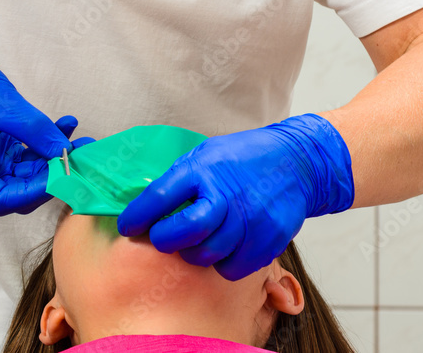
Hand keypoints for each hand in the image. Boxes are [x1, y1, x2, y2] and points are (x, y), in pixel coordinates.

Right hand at [0, 27, 84, 215]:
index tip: (60, 172)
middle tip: (78, 156)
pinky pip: (31, 157)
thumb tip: (63, 151)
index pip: (1, 199)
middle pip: (20, 192)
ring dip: (55, 158)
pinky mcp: (3, 152)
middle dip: (51, 175)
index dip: (33, 192)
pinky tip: (65, 125)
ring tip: (79, 139)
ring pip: (30, 176)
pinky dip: (48, 144)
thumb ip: (33, 129)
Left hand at [117, 114, 354, 279]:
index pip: (160, 197)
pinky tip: (223, 246)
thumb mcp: (205, 155)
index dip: (138, 217)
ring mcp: (249, 220)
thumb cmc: (241, 159)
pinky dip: (222, 262)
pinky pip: (232, 268)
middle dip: (164, 240)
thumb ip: (179, 179)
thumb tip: (143, 205)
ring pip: (206, 255)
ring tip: (196, 240)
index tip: (127, 227)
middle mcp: (226, 195)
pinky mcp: (268, 241)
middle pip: (185, 231)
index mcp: (203, 170)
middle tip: (161, 237)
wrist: (296, 163)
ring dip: (193, 253)